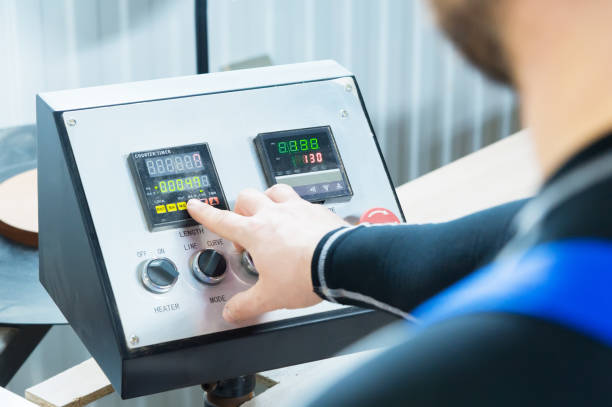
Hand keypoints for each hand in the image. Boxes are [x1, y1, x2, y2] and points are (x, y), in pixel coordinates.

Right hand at [187, 184, 348, 322]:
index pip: (222, 220)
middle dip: (240, 208)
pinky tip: (301, 221)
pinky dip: (297, 209)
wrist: (340, 262)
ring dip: (268, 199)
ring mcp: (297, 209)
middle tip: (244, 225)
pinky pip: (302, 201)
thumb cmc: (305, 274)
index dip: (205, 213)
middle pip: (247, 198)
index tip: (196, 207)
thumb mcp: (270, 296)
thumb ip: (247, 305)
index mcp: (256, 232)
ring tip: (271, 213)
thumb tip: (233, 312)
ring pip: (275, 191)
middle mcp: (275, 214)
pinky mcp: (317, 210)